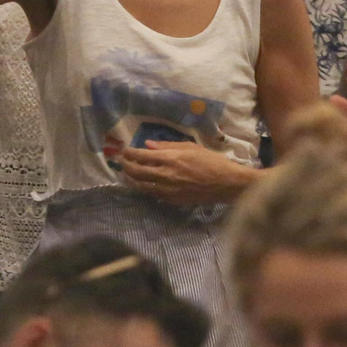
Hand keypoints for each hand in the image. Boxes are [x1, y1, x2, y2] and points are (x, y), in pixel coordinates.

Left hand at [118, 140, 255, 204]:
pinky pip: (153, 194)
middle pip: (137, 172)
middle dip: (126, 166)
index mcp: (170, 159)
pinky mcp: (173, 201)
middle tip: (121, 162)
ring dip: (131, 179)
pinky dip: (145, 188)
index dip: (129, 153)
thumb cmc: (210, 161)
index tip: (124, 150)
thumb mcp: (190, 147)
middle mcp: (165, 175)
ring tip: (126, 174)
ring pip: (142, 186)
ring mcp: (168, 190)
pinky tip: (143, 184)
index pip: (141, 156)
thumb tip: (147, 145)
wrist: (226, 183)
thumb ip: (167, 146)